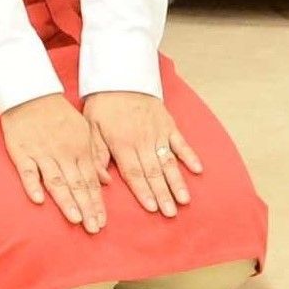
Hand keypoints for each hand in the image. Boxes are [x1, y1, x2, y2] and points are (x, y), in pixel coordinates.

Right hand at [0, 92, 110, 233]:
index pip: (91, 181)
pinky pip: (27, 170)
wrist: (31, 94)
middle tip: (93, 228)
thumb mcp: (84, 130)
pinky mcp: (21, 152)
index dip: (96, 202)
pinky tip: (39, 199)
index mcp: (80, 149)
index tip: (102, 221)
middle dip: (87, 208)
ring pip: (56, 180)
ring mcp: (41, 153)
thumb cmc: (59, 114)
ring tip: (75, 219)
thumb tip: (106, 182)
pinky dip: (32, 184)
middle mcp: (63, 153)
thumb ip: (95, 156)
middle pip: (77, 184)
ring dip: (66, 200)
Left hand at [81, 87, 203, 220]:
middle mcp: (142, 141)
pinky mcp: (168, 124)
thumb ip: (97, 155)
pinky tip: (198, 170)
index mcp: (122, 144)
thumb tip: (104, 181)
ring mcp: (158, 133)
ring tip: (184, 200)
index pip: (134, 173)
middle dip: (163, 194)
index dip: (143, 192)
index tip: (152, 208)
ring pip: (169, 162)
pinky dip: (190, 156)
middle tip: (170, 213)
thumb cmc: (103, 104)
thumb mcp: (90, 128)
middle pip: (153, 172)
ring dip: (177, 182)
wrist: (120, 75)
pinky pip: (181, 142)